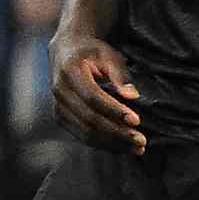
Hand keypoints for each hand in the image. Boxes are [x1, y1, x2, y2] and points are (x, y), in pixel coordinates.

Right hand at [56, 36, 148, 154]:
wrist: (66, 51)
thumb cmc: (92, 52)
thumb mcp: (108, 55)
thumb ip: (120, 75)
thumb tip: (133, 96)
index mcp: (70, 71)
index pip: (93, 97)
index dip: (114, 111)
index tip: (137, 120)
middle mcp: (59, 91)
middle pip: (89, 119)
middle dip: (117, 133)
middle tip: (141, 141)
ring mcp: (57, 106)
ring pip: (85, 132)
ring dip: (112, 143)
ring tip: (136, 148)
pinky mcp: (60, 117)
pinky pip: (81, 136)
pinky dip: (103, 144)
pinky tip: (122, 146)